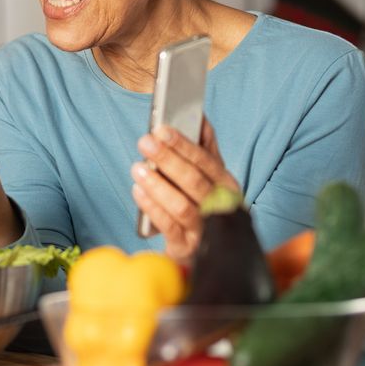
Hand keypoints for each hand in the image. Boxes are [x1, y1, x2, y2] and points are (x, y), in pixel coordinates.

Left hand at [131, 119, 240, 264]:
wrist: (201, 249)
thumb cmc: (201, 203)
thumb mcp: (207, 176)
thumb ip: (205, 148)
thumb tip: (200, 116)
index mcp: (227, 186)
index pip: (207, 162)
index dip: (184, 145)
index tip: (162, 128)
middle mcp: (221, 208)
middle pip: (195, 182)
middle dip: (168, 159)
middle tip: (145, 141)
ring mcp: (204, 230)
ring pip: (182, 206)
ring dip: (157, 185)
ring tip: (137, 167)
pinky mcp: (187, 248)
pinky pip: (168, 227)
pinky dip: (152, 208)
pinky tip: (137, 191)